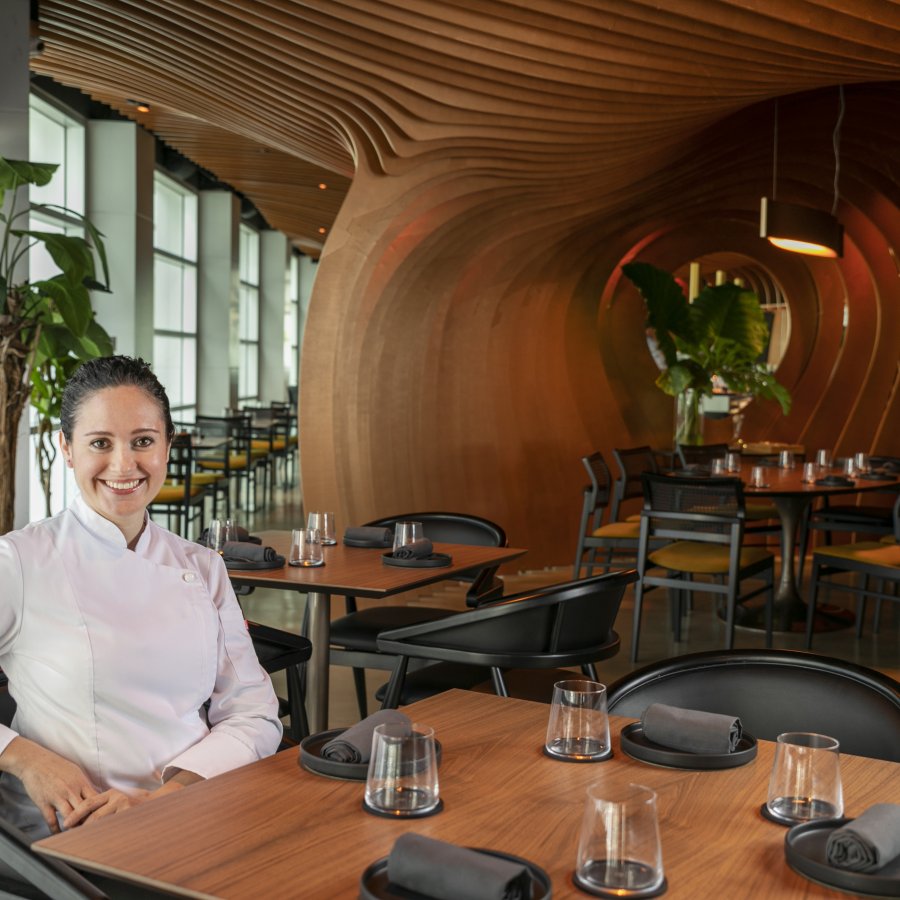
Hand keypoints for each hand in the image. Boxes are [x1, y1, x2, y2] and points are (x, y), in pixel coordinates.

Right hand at [0, 737, 98, 833]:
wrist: (36, 762)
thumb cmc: (57, 766)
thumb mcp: (75, 772)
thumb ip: (84, 785)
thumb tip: (95, 796)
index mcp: (80, 782)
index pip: (95, 799)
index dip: (100, 810)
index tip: (103, 818)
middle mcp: (71, 790)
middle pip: (84, 810)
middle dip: (89, 821)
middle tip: (93, 831)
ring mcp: (57, 797)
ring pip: (70, 817)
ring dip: (74, 827)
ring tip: (77, 835)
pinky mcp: (44, 803)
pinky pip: (51, 820)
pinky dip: (56, 830)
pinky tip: (59, 835)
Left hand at [63, 768, 202, 827]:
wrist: (159, 801)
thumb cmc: (136, 802)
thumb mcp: (119, 797)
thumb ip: (104, 803)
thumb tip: (84, 816)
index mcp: (112, 792)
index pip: (89, 803)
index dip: (76, 814)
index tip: (66, 823)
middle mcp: (118, 798)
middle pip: (93, 816)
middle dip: (81, 827)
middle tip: (70, 836)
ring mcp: (126, 807)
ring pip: (103, 824)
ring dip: (91, 834)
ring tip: (81, 841)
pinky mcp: (132, 816)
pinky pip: (115, 828)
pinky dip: (106, 836)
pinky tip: (100, 842)